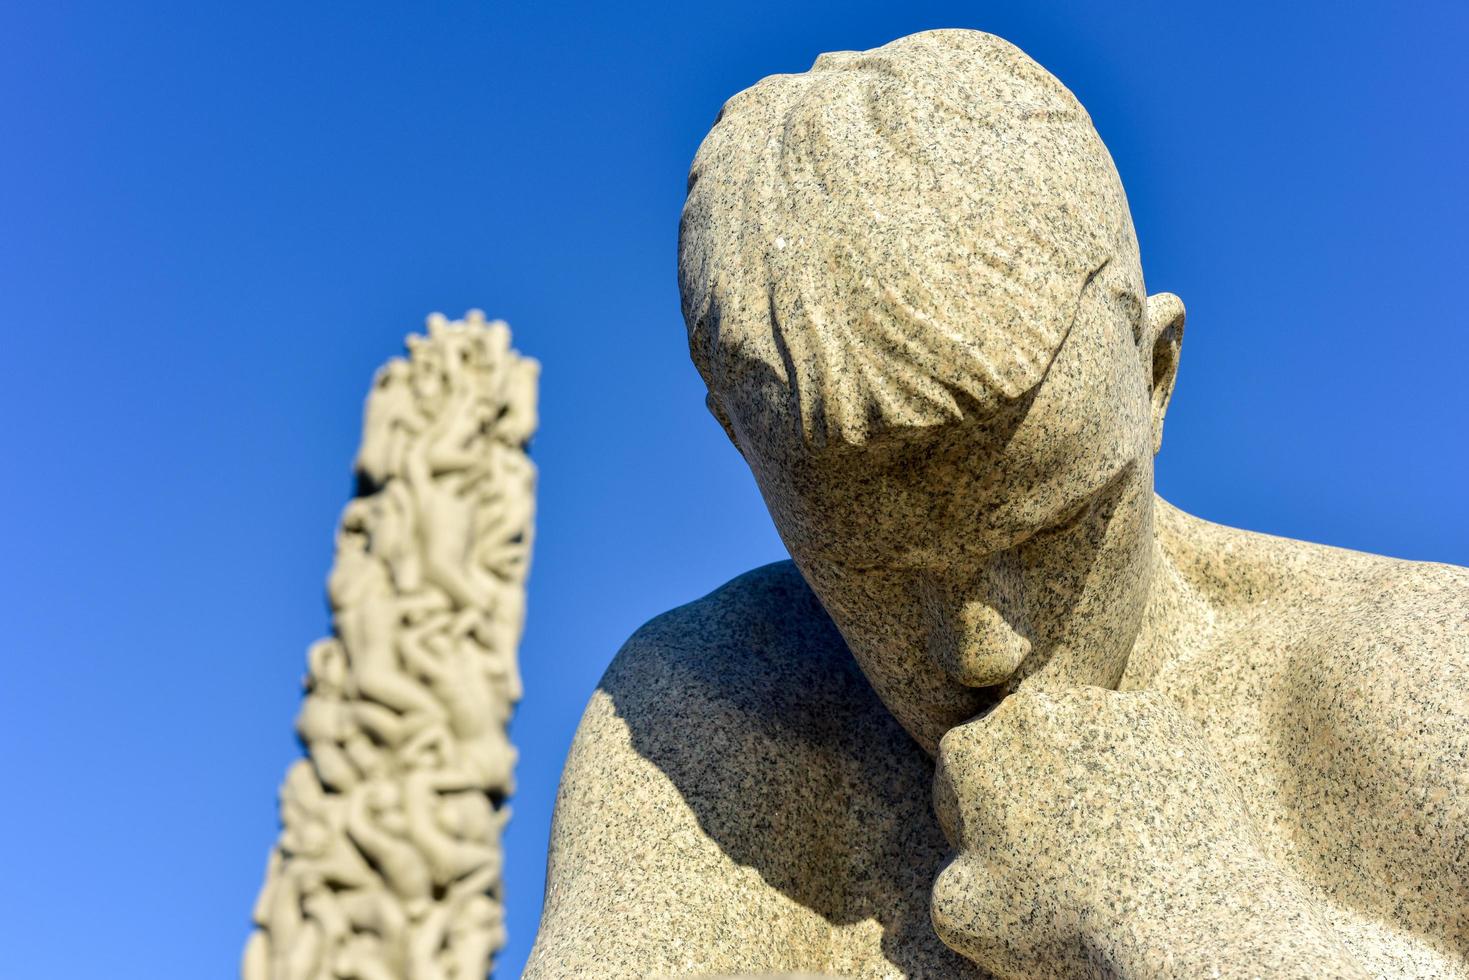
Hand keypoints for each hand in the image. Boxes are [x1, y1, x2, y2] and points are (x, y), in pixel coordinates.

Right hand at [931, 687, 1364, 978]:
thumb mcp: (958, 914)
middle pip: (1023, 741)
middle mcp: (1030, 707)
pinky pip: (1140, 737)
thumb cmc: (1062, 922)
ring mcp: (1100, 705)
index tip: (1012, 851)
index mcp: (969, 747)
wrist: (1178, 925)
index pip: (965, 771)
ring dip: (1088, 767)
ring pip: (1082, 733)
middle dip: (1034, 778)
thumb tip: (969, 849)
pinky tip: (1149, 817)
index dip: (984, 815)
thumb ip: (949, 863)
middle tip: (1064, 840)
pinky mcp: (1162, 716)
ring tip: (1112, 831)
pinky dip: (1142, 768)